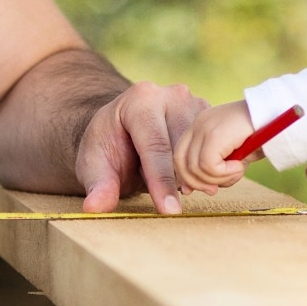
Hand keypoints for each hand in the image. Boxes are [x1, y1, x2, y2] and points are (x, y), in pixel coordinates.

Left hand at [75, 81, 206, 214]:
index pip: (156, 147)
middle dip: (176, 180)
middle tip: (162, 195)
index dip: (162, 183)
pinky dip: (202, 168)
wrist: (123, 128)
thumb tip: (94, 206)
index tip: (169, 211)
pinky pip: (212, 148)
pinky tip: (186, 175)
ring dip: (189, 175)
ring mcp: (193, 101)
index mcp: (140, 100)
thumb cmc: (108, 147)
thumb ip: (98, 185)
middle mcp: (171, 94)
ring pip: (201, 150)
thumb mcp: (94, 166)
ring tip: (170, 181)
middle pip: (183, 149)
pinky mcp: (208, 113)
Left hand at [172, 100, 254, 196]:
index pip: (180, 155)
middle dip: (197, 182)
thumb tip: (189, 190)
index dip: (187, 177)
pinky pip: (208, 166)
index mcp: (200, 126)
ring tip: (237, 171)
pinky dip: (224, 173)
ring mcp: (204, 127)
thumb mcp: (233, 156)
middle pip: (181, 162)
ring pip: (195, 168)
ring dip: (218, 178)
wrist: (278, 115)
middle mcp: (198, 124)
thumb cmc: (261, 135)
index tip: (201, 189)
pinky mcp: (214, 134)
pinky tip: (240, 166)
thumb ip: (213, 169)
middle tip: (214, 190)